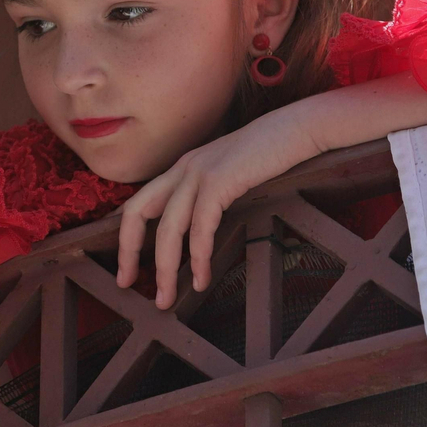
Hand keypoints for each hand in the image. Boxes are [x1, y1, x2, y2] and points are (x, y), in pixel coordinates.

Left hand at [115, 109, 319, 308]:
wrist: (300, 128)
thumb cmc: (272, 154)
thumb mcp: (230, 173)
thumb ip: (210, 193)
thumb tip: (200, 229)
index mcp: (182, 168)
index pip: (139, 203)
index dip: (127, 236)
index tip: (127, 266)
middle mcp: (183, 168)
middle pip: (137, 213)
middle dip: (128, 252)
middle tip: (126, 284)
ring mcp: (200, 172)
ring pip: (168, 228)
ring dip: (164, 269)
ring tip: (166, 298)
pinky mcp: (220, 180)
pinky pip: (201, 227)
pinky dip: (198, 257)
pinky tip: (201, 278)